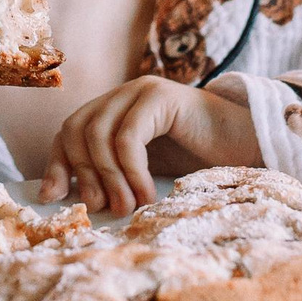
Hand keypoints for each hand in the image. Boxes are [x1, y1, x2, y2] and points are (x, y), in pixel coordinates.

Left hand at [39, 77, 258, 213]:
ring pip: (99, 133)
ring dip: (108, 177)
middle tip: (101, 209)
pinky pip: (129, 136)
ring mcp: (141, 91)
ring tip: (127, 208)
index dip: (57, 164)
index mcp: (114, 110)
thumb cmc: (200, 163)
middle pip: (76, 130)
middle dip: (84, 173)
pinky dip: (131, 171)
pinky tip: (147, 195)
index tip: (51, 199)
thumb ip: (114, 176)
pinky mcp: (161, 97)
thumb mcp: (146, 171)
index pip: (69, 132)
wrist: (250, 145)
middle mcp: (123, 95)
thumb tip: (71, 199)